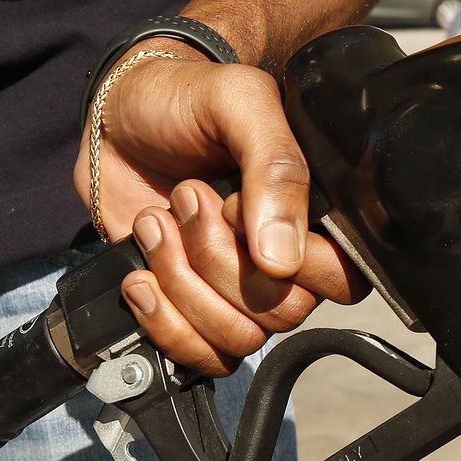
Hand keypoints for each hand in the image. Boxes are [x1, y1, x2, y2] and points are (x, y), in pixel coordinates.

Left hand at [73, 47, 367, 373]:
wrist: (118, 114)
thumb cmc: (187, 101)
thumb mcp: (239, 103)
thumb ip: (276, 168)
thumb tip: (282, 259)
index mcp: (318, 219)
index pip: (342, 281)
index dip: (288, 258)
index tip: (234, 205)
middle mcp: (286, 264)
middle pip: (282, 313)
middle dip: (218, 260)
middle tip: (185, 200)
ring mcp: (238, 293)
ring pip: (239, 338)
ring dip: (183, 285)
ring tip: (156, 227)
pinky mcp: (192, 311)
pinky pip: (201, 359)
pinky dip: (163, 324)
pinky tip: (139, 275)